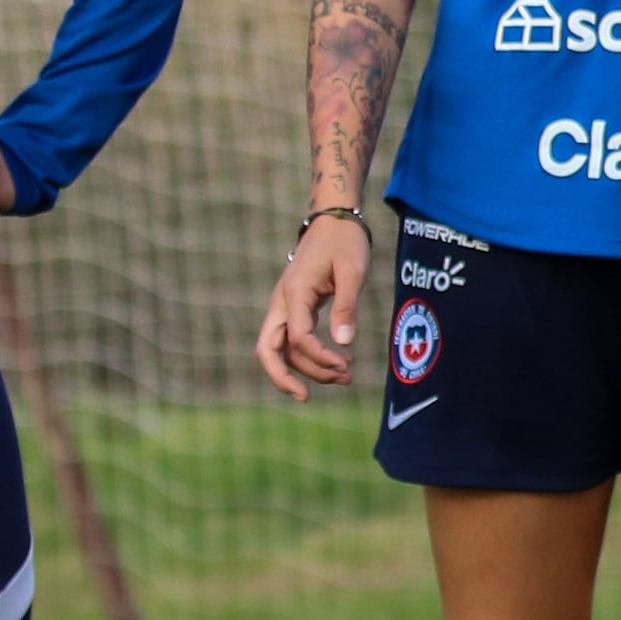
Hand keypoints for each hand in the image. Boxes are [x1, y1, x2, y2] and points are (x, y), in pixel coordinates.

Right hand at [256, 212, 373, 401]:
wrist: (333, 221)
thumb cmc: (345, 243)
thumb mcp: (353, 271)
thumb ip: (347, 306)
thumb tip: (343, 344)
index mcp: (294, 292)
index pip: (298, 337)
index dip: (319, 357)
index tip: (346, 364)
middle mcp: (282, 302)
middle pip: (267, 349)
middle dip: (283, 377)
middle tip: (307, 398)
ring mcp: (284, 306)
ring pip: (283, 349)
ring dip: (308, 368)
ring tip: (346, 378)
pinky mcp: (293, 309)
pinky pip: (292, 341)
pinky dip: (308, 357)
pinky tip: (333, 364)